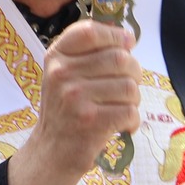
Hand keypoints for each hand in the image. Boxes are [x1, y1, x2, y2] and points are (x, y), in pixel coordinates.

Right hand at [7, 21, 138, 184]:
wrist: (51, 153)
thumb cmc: (65, 111)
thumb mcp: (64, 76)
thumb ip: (88, 54)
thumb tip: (126, 38)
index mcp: (56, 57)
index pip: (91, 32)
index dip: (116, 35)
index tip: (127, 43)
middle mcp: (62, 74)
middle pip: (120, 58)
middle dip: (134, 72)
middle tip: (128, 85)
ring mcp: (76, 98)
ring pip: (129, 86)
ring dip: (133, 100)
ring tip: (121, 108)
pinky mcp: (91, 122)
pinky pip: (130, 112)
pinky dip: (132, 121)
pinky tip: (122, 125)